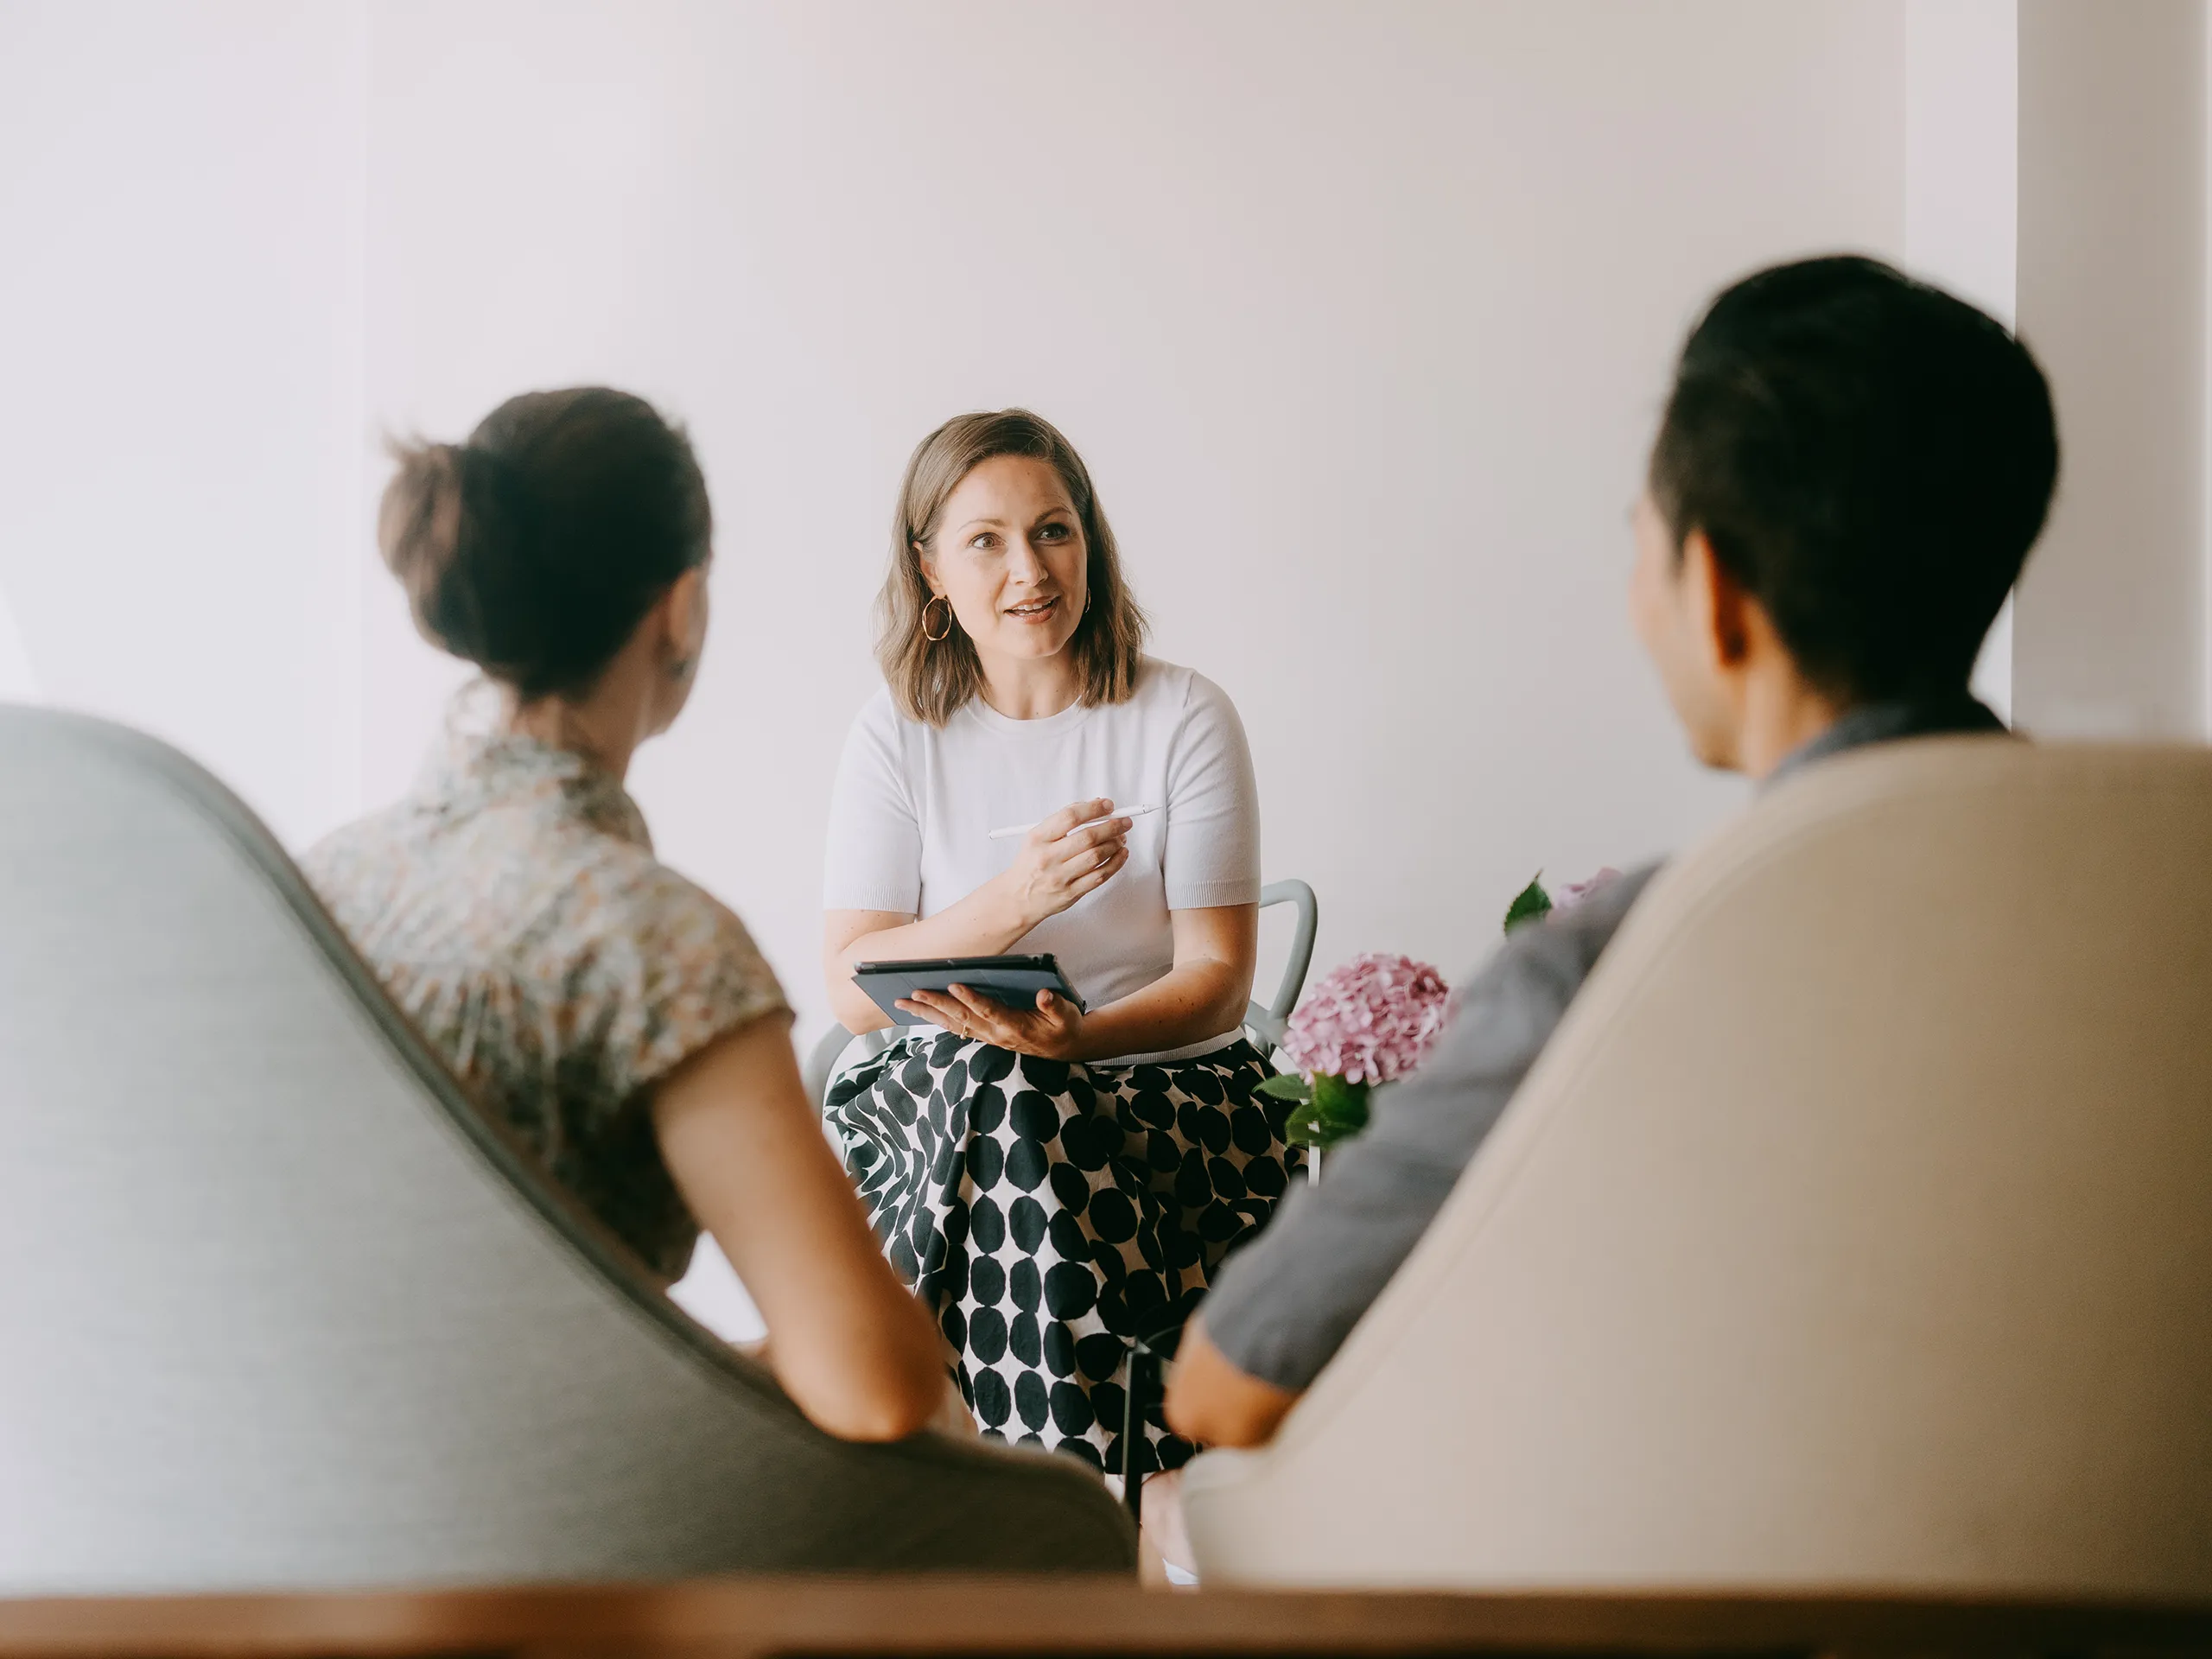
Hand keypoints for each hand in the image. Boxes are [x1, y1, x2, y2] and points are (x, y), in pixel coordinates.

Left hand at [897, 985, 1085, 1060]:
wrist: (1064, 1047)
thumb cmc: (1064, 1026)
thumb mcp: (1066, 1015)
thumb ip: (1055, 1006)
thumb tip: (1045, 994)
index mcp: (1015, 1027)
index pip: (989, 1011)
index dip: (972, 999)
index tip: (954, 985)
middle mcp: (996, 1034)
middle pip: (962, 1018)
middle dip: (936, 1005)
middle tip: (912, 992)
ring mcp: (988, 1037)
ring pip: (953, 1025)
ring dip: (927, 1014)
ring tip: (902, 1002)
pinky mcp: (984, 1036)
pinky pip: (955, 1028)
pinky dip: (935, 1019)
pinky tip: (919, 1011)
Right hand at [994, 797, 1130, 929]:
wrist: (1018, 899)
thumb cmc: (1030, 865)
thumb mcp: (1036, 839)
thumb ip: (1062, 821)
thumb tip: (1094, 805)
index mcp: (1038, 839)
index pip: (1070, 817)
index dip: (1093, 809)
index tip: (1108, 805)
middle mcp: (1048, 857)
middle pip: (1087, 837)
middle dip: (1112, 826)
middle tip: (1124, 821)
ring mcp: (1060, 877)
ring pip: (1096, 856)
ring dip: (1115, 844)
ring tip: (1121, 837)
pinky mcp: (1071, 893)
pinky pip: (1100, 876)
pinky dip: (1116, 863)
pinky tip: (1121, 854)